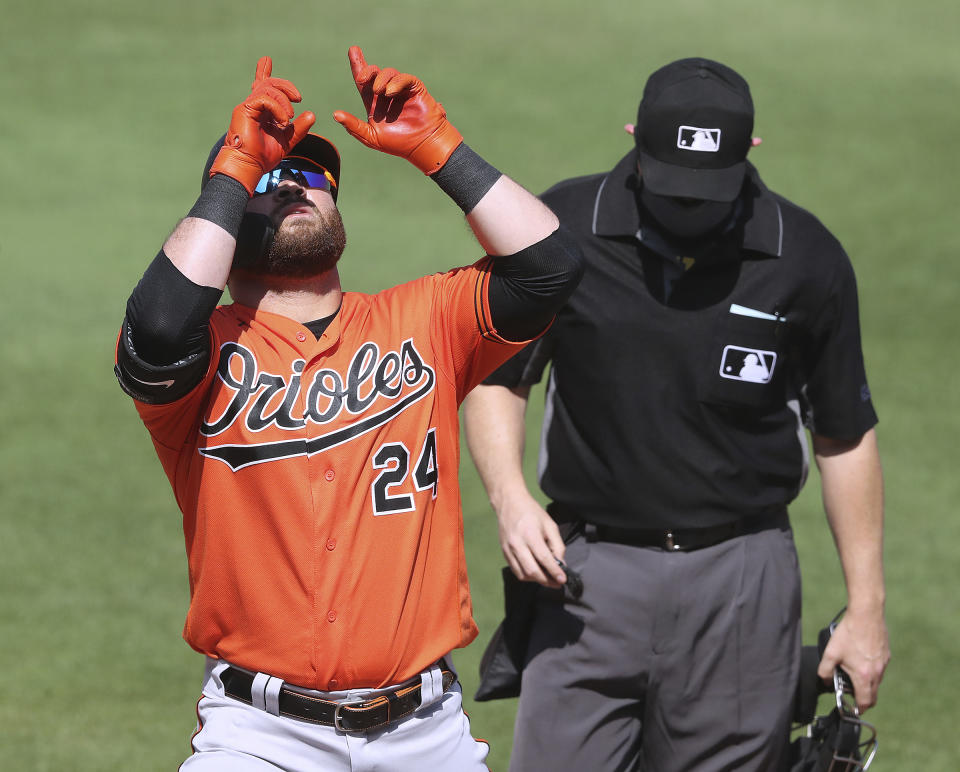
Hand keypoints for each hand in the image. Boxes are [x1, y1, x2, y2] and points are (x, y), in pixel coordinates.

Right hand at [209, 56, 315, 194]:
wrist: (249, 166)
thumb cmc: (263, 156)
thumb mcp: (287, 141)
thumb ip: (298, 128)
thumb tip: (312, 115)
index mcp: (261, 111)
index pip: (262, 86)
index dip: (263, 71)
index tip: (267, 60)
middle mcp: (253, 106)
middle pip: (269, 83)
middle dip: (285, 86)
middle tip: (298, 98)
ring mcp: (248, 106)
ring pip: (268, 89)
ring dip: (284, 101)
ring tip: (289, 118)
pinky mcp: (245, 110)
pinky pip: (264, 99)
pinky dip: (277, 108)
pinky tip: (283, 121)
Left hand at [333, 46, 462, 173]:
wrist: (421, 146)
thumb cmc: (397, 144)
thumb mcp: (370, 137)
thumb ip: (353, 126)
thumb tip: (335, 114)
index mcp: (375, 102)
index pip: (364, 81)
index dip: (357, 64)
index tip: (352, 50)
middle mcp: (387, 93)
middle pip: (375, 72)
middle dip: (367, 70)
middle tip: (362, 79)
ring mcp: (401, 90)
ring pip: (388, 73)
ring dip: (381, 79)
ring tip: (379, 92)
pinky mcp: (415, 89)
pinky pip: (404, 78)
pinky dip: (396, 82)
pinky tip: (390, 92)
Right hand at [496, 492, 566, 587]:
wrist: (509, 504)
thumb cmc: (532, 513)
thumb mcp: (550, 525)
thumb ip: (557, 545)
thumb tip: (561, 564)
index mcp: (530, 534)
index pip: (544, 558)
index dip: (554, 571)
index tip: (563, 580)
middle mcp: (517, 544)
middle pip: (532, 570)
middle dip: (546, 581)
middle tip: (557, 583)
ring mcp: (508, 549)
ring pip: (523, 574)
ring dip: (536, 580)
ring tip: (547, 578)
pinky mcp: (504, 553)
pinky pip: (516, 571)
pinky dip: (527, 575)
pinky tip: (536, 572)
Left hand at [817, 608, 890, 711]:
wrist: (866, 614)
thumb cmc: (848, 633)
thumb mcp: (830, 653)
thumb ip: (825, 671)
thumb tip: (826, 681)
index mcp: (864, 676)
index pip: (866, 702)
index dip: (859, 708)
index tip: (854, 709)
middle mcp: (877, 673)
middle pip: (873, 695)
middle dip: (863, 698)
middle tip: (852, 693)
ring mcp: (884, 664)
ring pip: (877, 682)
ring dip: (867, 683)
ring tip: (853, 671)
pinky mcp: (886, 655)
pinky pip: (880, 669)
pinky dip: (872, 670)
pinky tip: (861, 658)